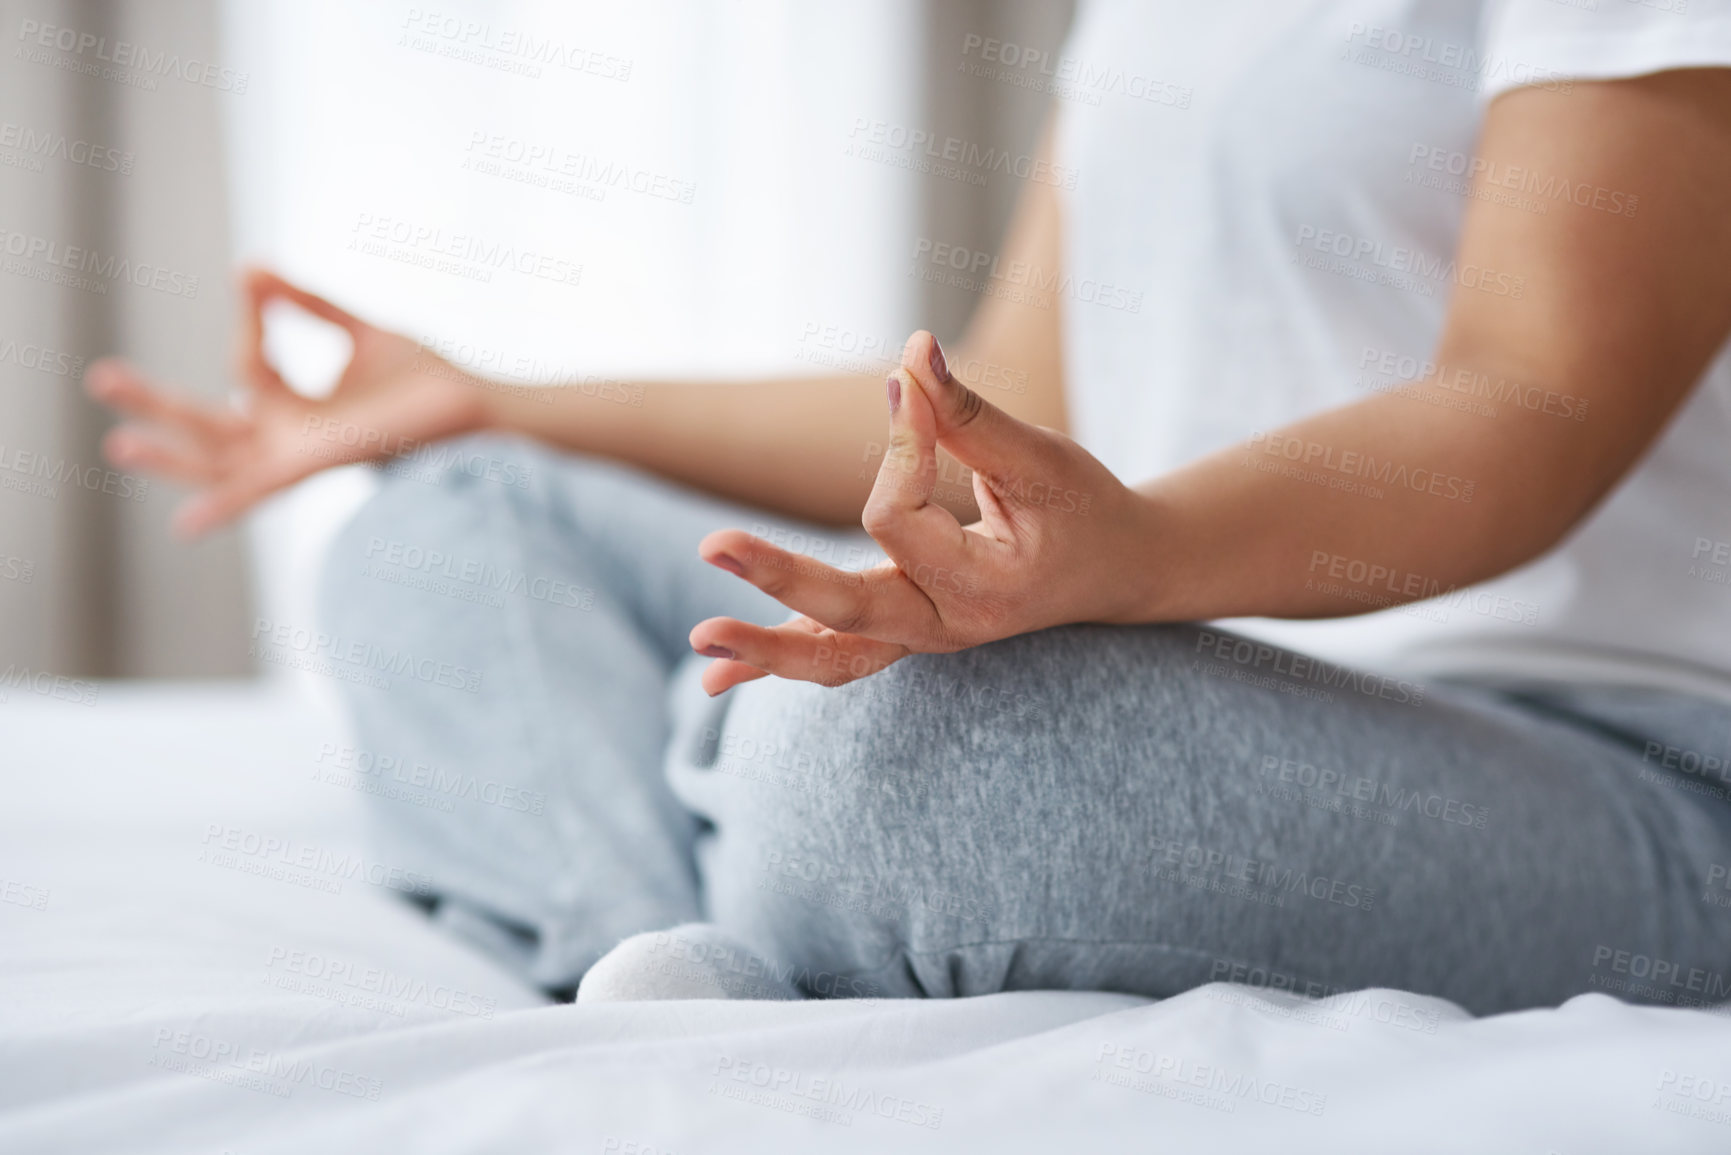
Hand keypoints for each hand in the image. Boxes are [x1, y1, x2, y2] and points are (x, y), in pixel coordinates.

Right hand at [84, 268, 489, 536]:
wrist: (477, 407)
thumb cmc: (427, 380)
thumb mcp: (359, 331)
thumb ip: (306, 303)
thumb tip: (252, 265)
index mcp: (297, 407)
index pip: (248, 360)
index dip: (251, 313)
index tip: (255, 277)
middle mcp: (291, 436)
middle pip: (207, 423)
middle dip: (154, 403)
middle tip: (100, 377)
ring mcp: (300, 455)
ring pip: (219, 457)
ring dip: (170, 451)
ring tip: (117, 440)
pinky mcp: (319, 466)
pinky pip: (263, 489)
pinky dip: (226, 505)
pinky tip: (187, 524)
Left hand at [689, 331, 1159, 693]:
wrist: (1119, 572)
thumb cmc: (1085, 507)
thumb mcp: (1040, 457)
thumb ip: (968, 414)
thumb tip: (912, 353)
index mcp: (987, 589)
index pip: (899, 516)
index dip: (898, 444)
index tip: (913, 384)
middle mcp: (949, 627)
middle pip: (849, 612)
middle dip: (778, 579)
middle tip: (713, 545)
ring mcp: (923, 637)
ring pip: (836, 658)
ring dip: (766, 652)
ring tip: (700, 641)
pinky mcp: (904, 631)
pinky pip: (837, 656)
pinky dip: (779, 660)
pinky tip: (714, 679)